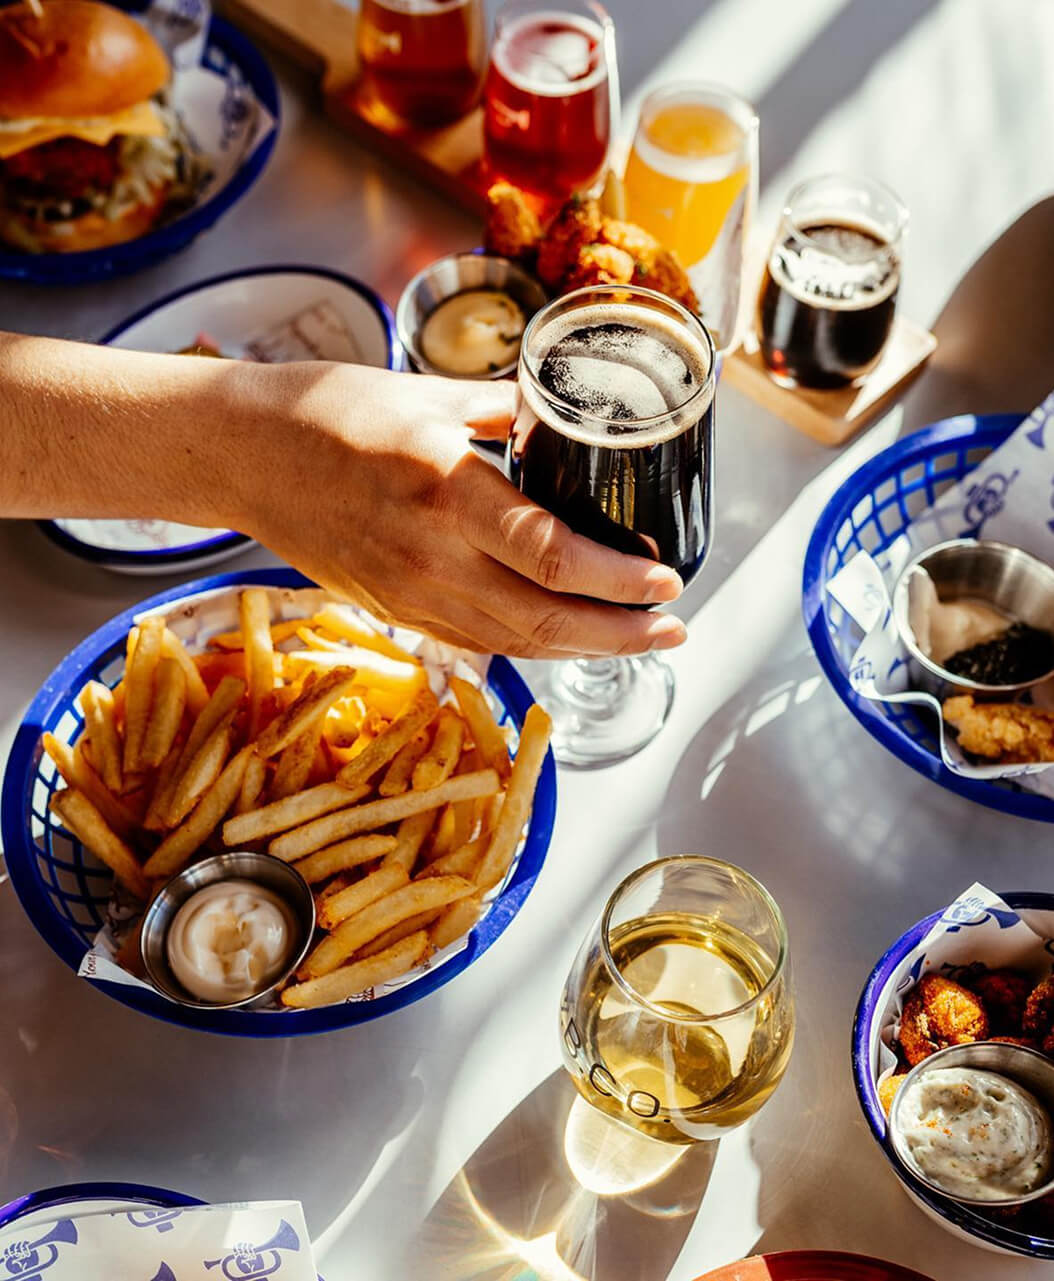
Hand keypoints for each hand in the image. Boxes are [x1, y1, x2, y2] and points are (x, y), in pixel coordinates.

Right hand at [231, 362, 687, 658]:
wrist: (241, 456)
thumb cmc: (328, 412)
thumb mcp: (428, 392)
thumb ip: (505, 411)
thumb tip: (562, 417)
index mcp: (447, 491)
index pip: (552, 555)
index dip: (617, 580)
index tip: (666, 581)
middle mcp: (430, 557)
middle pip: (545, 620)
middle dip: (621, 633)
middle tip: (673, 627)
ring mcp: (409, 595)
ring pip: (515, 644)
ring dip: (585, 650)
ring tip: (637, 640)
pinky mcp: (393, 612)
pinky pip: (476, 645)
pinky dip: (531, 650)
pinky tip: (565, 642)